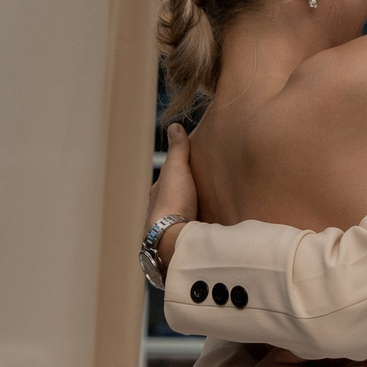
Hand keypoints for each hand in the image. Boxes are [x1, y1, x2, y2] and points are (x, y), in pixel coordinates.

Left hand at [149, 123, 196, 269]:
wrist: (171, 238)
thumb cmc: (173, 201)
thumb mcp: (177, 169)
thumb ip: (178, 150)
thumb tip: (174, 125)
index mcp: (158, 193)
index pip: (167, 179)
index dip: (178, 171)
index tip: (189, 167)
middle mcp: (160, 211)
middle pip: (174, 198)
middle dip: (184, 194)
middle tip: (201, 189)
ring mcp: (169, 228)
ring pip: (180, 216)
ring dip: (190, 212)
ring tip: (208, 209)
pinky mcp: (179, 242)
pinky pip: (188, 230)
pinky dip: (196, 226)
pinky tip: (207, 228)